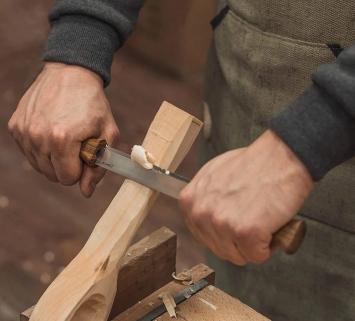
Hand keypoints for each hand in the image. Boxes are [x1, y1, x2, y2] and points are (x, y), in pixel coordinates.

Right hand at [8, 62, 118, 196]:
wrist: (71, 72)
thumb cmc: (93, 103)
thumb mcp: (107, 134)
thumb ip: (98, 167)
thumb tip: (86, 193)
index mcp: (61, 140)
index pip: (68, 179)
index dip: (81, 169)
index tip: (86, 152)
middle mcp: (37, 137)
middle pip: (53, 176)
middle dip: (68, 166)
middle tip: (77, 144)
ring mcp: (23, 132)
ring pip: (39, 167)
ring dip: (54, 159)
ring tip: (65, 136)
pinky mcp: (15, 126)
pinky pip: (29, 152)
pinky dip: (42, 148)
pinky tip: (51, 130)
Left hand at [179, 130, 313, 264]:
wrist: (281, 157)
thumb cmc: (253, 163)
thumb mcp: (212, 174)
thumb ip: (202, 197)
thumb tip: (204, 215)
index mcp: (190, 201)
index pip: (202, 235)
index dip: (223, 232)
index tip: (235, 222)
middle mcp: (201, 213)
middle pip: (219, 248)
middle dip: (238, 240)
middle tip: (253, 217)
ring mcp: (222, 224)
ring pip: (237, 256)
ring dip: (253, 244)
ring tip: (261, 218)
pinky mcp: (246, 233)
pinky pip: (257, 256)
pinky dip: (268, 246)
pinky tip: (270, 225)